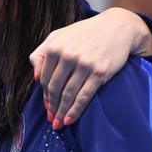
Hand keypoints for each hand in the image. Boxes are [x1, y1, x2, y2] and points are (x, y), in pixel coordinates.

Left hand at [30, 7, 151, 128]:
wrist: (117, 27)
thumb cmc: (84, 33)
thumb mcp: (58, 36)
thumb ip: (41, 53)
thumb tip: (35, 77)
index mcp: (55, 47)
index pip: (44, 78)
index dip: (44, 94)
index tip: (46, 105)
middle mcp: (68, 55)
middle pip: (54, 88)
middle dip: (51, 106)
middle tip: (51, 118)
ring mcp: (84, 65)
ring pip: (68, 95)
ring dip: (61, 112)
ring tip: (58, 123)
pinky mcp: (99, 73)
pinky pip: (84, 96)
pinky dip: (75, 110)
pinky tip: (69, 119)